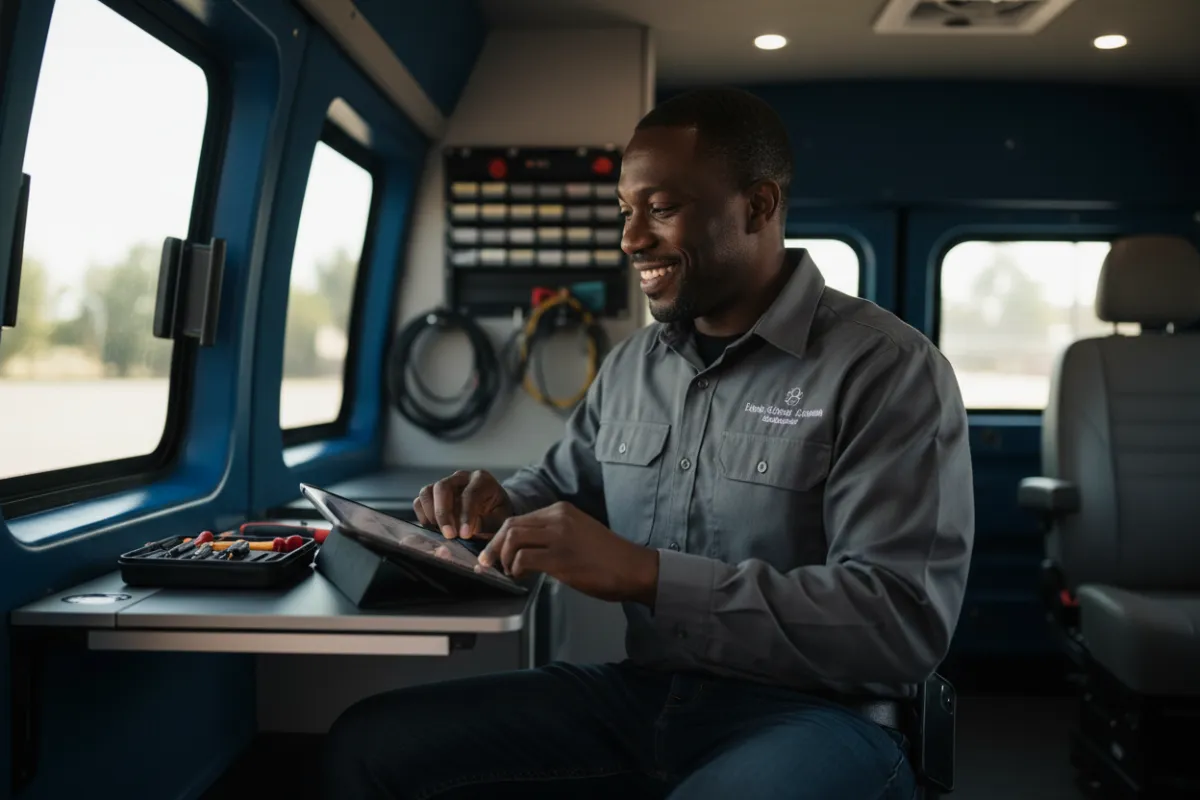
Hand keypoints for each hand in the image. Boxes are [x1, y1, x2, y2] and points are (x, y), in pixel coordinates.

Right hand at [413, 470, 514, 540]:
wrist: (494, 509)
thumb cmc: (498, 515)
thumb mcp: (499, 520)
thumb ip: (485, 525)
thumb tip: (465, 534)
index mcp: (482, 480)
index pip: (470, 494)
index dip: (466, 516)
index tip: (464, 535)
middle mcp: (461, 477)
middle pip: (443, 487)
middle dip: (443, 513)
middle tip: (448, 535)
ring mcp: (446, 483)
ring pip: (428, 491)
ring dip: (430, 513)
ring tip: (439, 531)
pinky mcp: (434, 493)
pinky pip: (421, 499)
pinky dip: (422, 514)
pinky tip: (432, 527)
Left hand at [477, 501, 658, 605]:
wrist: (633, 568)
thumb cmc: (608, 557)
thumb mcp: (578, 532)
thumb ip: (553, 534)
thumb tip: (524, 549)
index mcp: (561, 510)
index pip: (519, 518)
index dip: (500, 537)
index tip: (493, 551)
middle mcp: (558, 518)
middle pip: (511, 526)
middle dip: (494, 546)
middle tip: (489, 563)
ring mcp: (559, 537)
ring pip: (513, 539)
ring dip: (503, 558)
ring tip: (508, 572)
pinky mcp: (561, 558)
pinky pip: (523, 558)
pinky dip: (515, 568)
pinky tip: (520, 576)